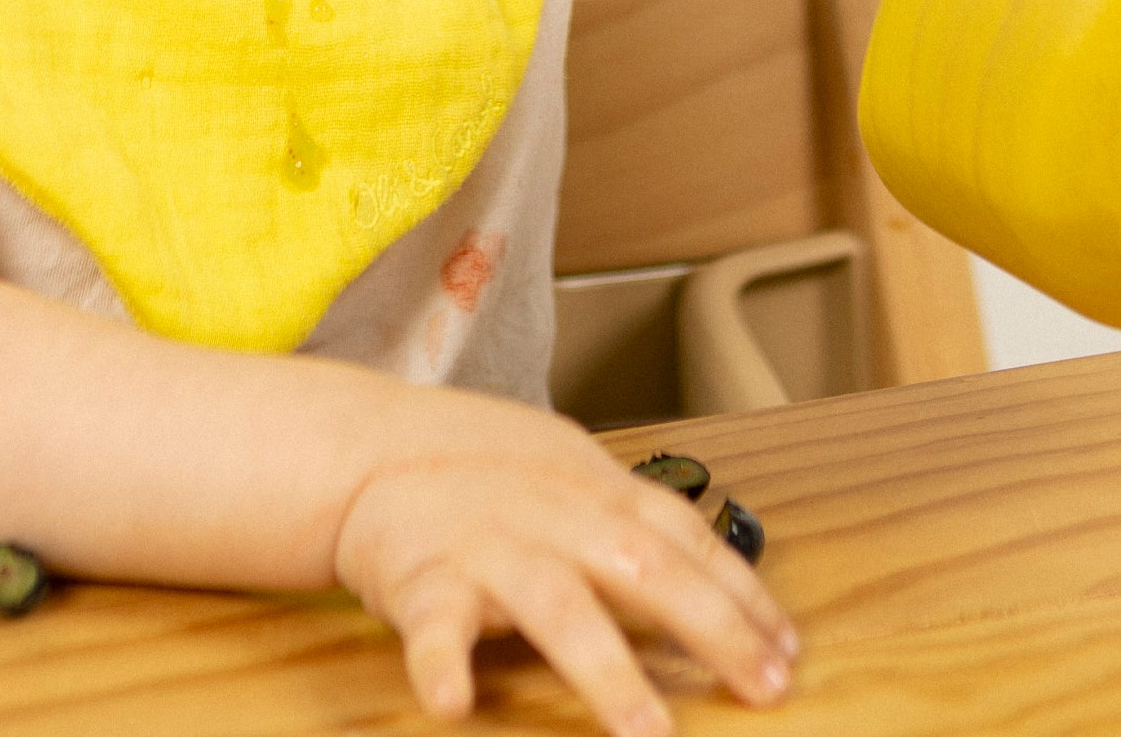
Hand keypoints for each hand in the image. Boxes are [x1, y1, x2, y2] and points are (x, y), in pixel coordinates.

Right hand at [333, 401, 796, 732]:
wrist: (367, 447)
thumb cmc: (478, 467)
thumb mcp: (566, 469)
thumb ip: (630, 515)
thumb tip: (719, 573)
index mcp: (590, 489)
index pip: (683, 537)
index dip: (741, 592)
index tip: (787, 649)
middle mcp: (550, 515)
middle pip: (642, 568)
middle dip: (710, 628)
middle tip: (765, 688)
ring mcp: (487, 548)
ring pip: (555, 606)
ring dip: (606, 671)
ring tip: (647, 733)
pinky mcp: (421, 581)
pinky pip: (432, 628)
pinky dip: (443, 666)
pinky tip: (454, 703)